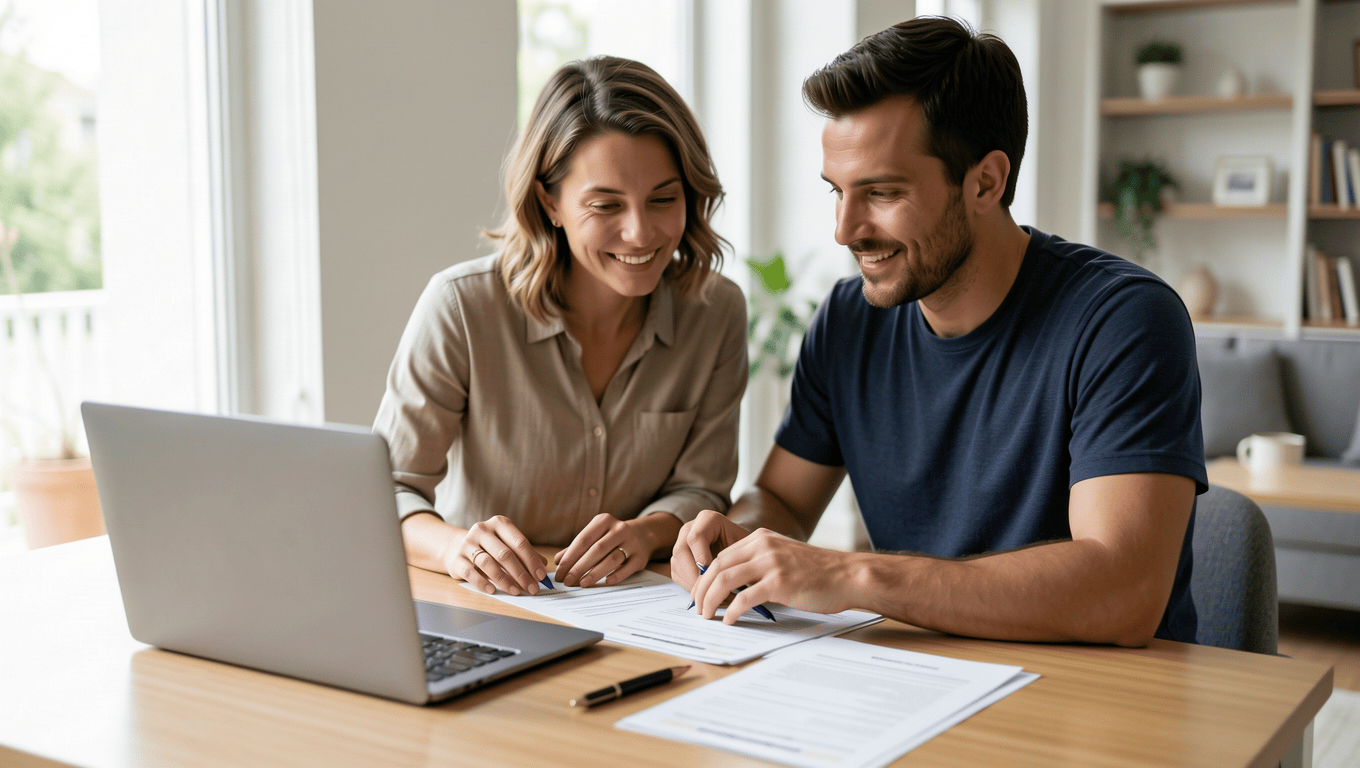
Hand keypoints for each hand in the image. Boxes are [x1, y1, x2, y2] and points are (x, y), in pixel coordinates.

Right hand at [444, 515, 547, 595]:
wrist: (456, 547)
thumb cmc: (489, 548)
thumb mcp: (507, 545)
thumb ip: (524, 554)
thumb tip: (544, 567)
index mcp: (499, 524)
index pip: (519, 542)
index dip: (532, 560)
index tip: (541, 576)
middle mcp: (482, 530)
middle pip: (505, 554)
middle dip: (521, 573)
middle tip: (531, 588)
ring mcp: (467, 543)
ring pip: (488, 563)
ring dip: (504, 580)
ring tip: (516, 591)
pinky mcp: (456, 559)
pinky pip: (470, 572)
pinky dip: (482, 582)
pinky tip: (493, 590)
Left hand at [552, 513, 658, 586]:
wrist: (643, 535)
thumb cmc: (611, 537)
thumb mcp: (596, 536)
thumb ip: (577, 547)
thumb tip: (558, 561)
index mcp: (604, 521)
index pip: (583, 540)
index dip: (569, 557)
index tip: (559, 571)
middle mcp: (619, 529)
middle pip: (596, 550)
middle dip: (579, 567)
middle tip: (567, 581)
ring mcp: (632, 542)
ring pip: (612, 558)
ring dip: (595, 573)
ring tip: (582, 584)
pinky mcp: (640, 556)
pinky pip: (628, 567)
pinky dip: (616, 575)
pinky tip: (606, 582)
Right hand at [670, 508, 753, 588]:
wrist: (740, 548)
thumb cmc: (745, 548)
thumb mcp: (745, 549)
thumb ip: (736, 559)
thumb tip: (726, 582)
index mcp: (706, 519)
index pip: (695, 538)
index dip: (702, 558)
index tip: (715, 574)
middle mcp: (689, 529)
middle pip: (680, 551)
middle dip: (695, 574)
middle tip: (710, 591)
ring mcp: (680, 543)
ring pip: (676, 565)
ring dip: (692, 583)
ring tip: (711, 595)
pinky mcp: (677, 559)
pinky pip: (676, 574)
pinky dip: (689, 587)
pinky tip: (706, 592)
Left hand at [690, 528, 857, 623]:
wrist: (847, 575)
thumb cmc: (818, 571)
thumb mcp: (784, 556)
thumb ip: (760, 562)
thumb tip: (734, 584)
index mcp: (761, 538)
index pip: (721, 556)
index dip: (706, 577)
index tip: (700, 593)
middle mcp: (762, 546)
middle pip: (717, 567)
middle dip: (702, 589)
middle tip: (697, 608)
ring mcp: (771, 563)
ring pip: (725, 581)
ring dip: (710, 601)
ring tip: (706, 615)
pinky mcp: (779, 583)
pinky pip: (744, 598)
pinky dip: (732, 611)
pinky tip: (729, 620)